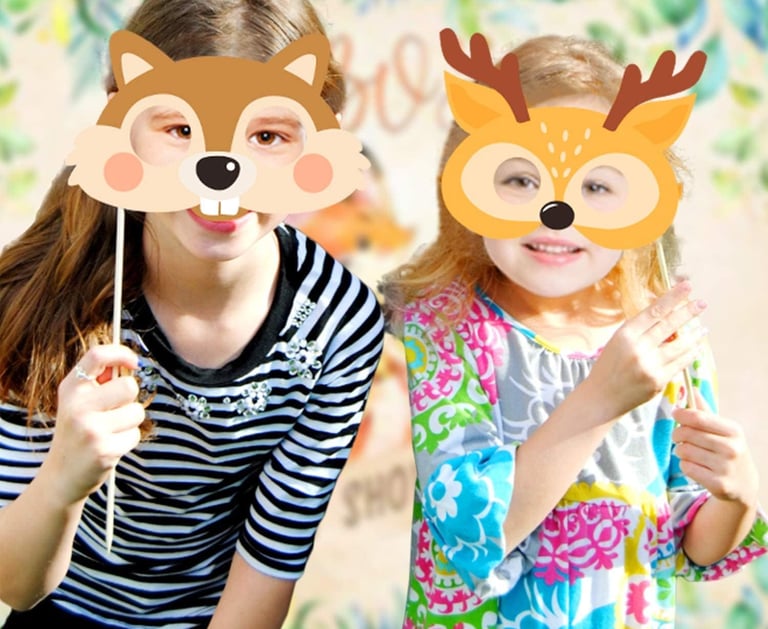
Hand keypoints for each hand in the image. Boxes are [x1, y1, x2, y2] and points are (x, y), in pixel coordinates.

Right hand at [44, 344, 144, 506]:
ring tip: (110, 431)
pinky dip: (128, 440)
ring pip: (136, 412)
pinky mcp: (103, 449)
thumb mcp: (79, 402)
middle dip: (130, 399)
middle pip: (129, 386)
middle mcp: (77, 405)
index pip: (97, 355)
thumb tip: (129, 363)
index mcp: (71, 388)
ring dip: (130, 422)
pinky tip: (110, 447)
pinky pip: (135, 434)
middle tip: (115, 412)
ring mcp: (90, 428)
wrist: (62, 475)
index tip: (134, 362)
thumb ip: (100, 382)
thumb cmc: (79, 431)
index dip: (121, 353)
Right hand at [587, 281, 706, 420]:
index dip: (673, 298)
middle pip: (669, 325)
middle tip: (702, 303)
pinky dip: (690, 354)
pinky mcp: (659, 381)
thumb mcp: (617, 343)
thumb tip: (667, 317)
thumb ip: (640, 331)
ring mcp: (650, 365)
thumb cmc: (609, 367)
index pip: (654, 311)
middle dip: (688, 312)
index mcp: (625, 334)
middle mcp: (638, 348)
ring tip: (703, 329)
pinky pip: (680, 363)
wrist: (601, 398)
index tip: (687, 286)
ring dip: (694, 336)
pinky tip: (695, 348)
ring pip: (680, 345)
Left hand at [673, 390, 758, 505]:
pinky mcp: (718, 484)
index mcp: (733, 430)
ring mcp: (726, 467)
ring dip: (681, 451)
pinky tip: (696, 467)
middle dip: (677, 434)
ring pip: (683, 451)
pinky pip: (686, 467)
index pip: (699, 417)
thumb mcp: (722, 430)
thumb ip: (705, 411)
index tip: (675, 414)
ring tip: (690, 453)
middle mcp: (732, 448)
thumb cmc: (726, 450)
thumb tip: (692, 388)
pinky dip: (685, 466)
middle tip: (679, 438)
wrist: (744, 484)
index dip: (681, 414)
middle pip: (687, 434)